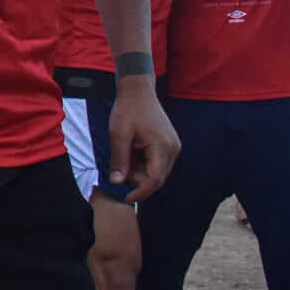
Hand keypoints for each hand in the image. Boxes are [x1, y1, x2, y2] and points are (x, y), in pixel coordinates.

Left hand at [107, 81, 179, 202]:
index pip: (155, 180)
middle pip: (158, 178)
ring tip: (125, 159)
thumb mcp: (118, 135)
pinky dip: (144, 165)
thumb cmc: (128, 110)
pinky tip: (131, 155)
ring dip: (141, 173)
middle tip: (119, 175)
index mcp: (163, 147)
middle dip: (138, 182)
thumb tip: (117, 182)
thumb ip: (119, 159)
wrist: (138, 91)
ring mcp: (173, 146)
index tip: (124, 197)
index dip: (140, 192)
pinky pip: (158, 163)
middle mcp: (173, 149)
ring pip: (158, 172)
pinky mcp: (169, 145)